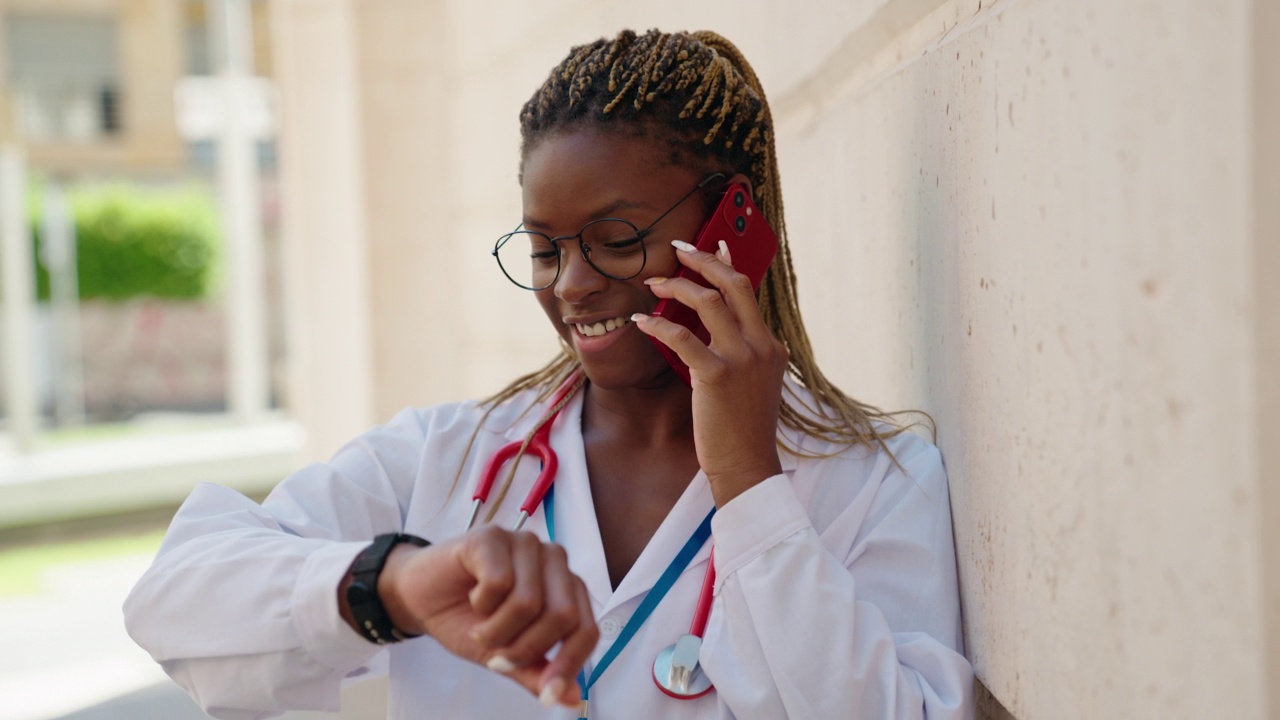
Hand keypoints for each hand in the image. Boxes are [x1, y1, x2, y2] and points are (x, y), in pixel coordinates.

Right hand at [372, 527, 597, 707]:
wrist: (418, 599)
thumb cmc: (466, 621)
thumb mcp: (504, 655)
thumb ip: (538, 672)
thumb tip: (574, 700)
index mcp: (566, 587)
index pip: (586, 629)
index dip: (568, 665)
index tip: (546, 695)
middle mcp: (553, 560)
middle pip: (563, 616)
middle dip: (525, 648)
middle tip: (496, 657)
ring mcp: (525, 543)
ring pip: (529, 602)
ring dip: (497, 630)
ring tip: (480, 627)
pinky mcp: (493, 536)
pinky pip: (499, 582)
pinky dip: (481, 604)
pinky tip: (472, 598)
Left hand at [632, 239, 786, 504]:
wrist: (747, 466)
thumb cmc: (742, 431)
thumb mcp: (752, 385)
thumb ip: (741, 355)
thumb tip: (715, 331)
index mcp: (770, 347)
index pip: (748, 293)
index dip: (728, 265)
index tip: (715, 244)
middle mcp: (761, 346)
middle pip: (734, 284)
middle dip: (704, 259)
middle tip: (678, 248)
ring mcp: (742, 359)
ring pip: (709, 302)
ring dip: (677, 286)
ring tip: (654, 282)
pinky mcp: (717, 376)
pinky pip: (683, 337)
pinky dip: (659, 324)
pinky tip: (642, 321)